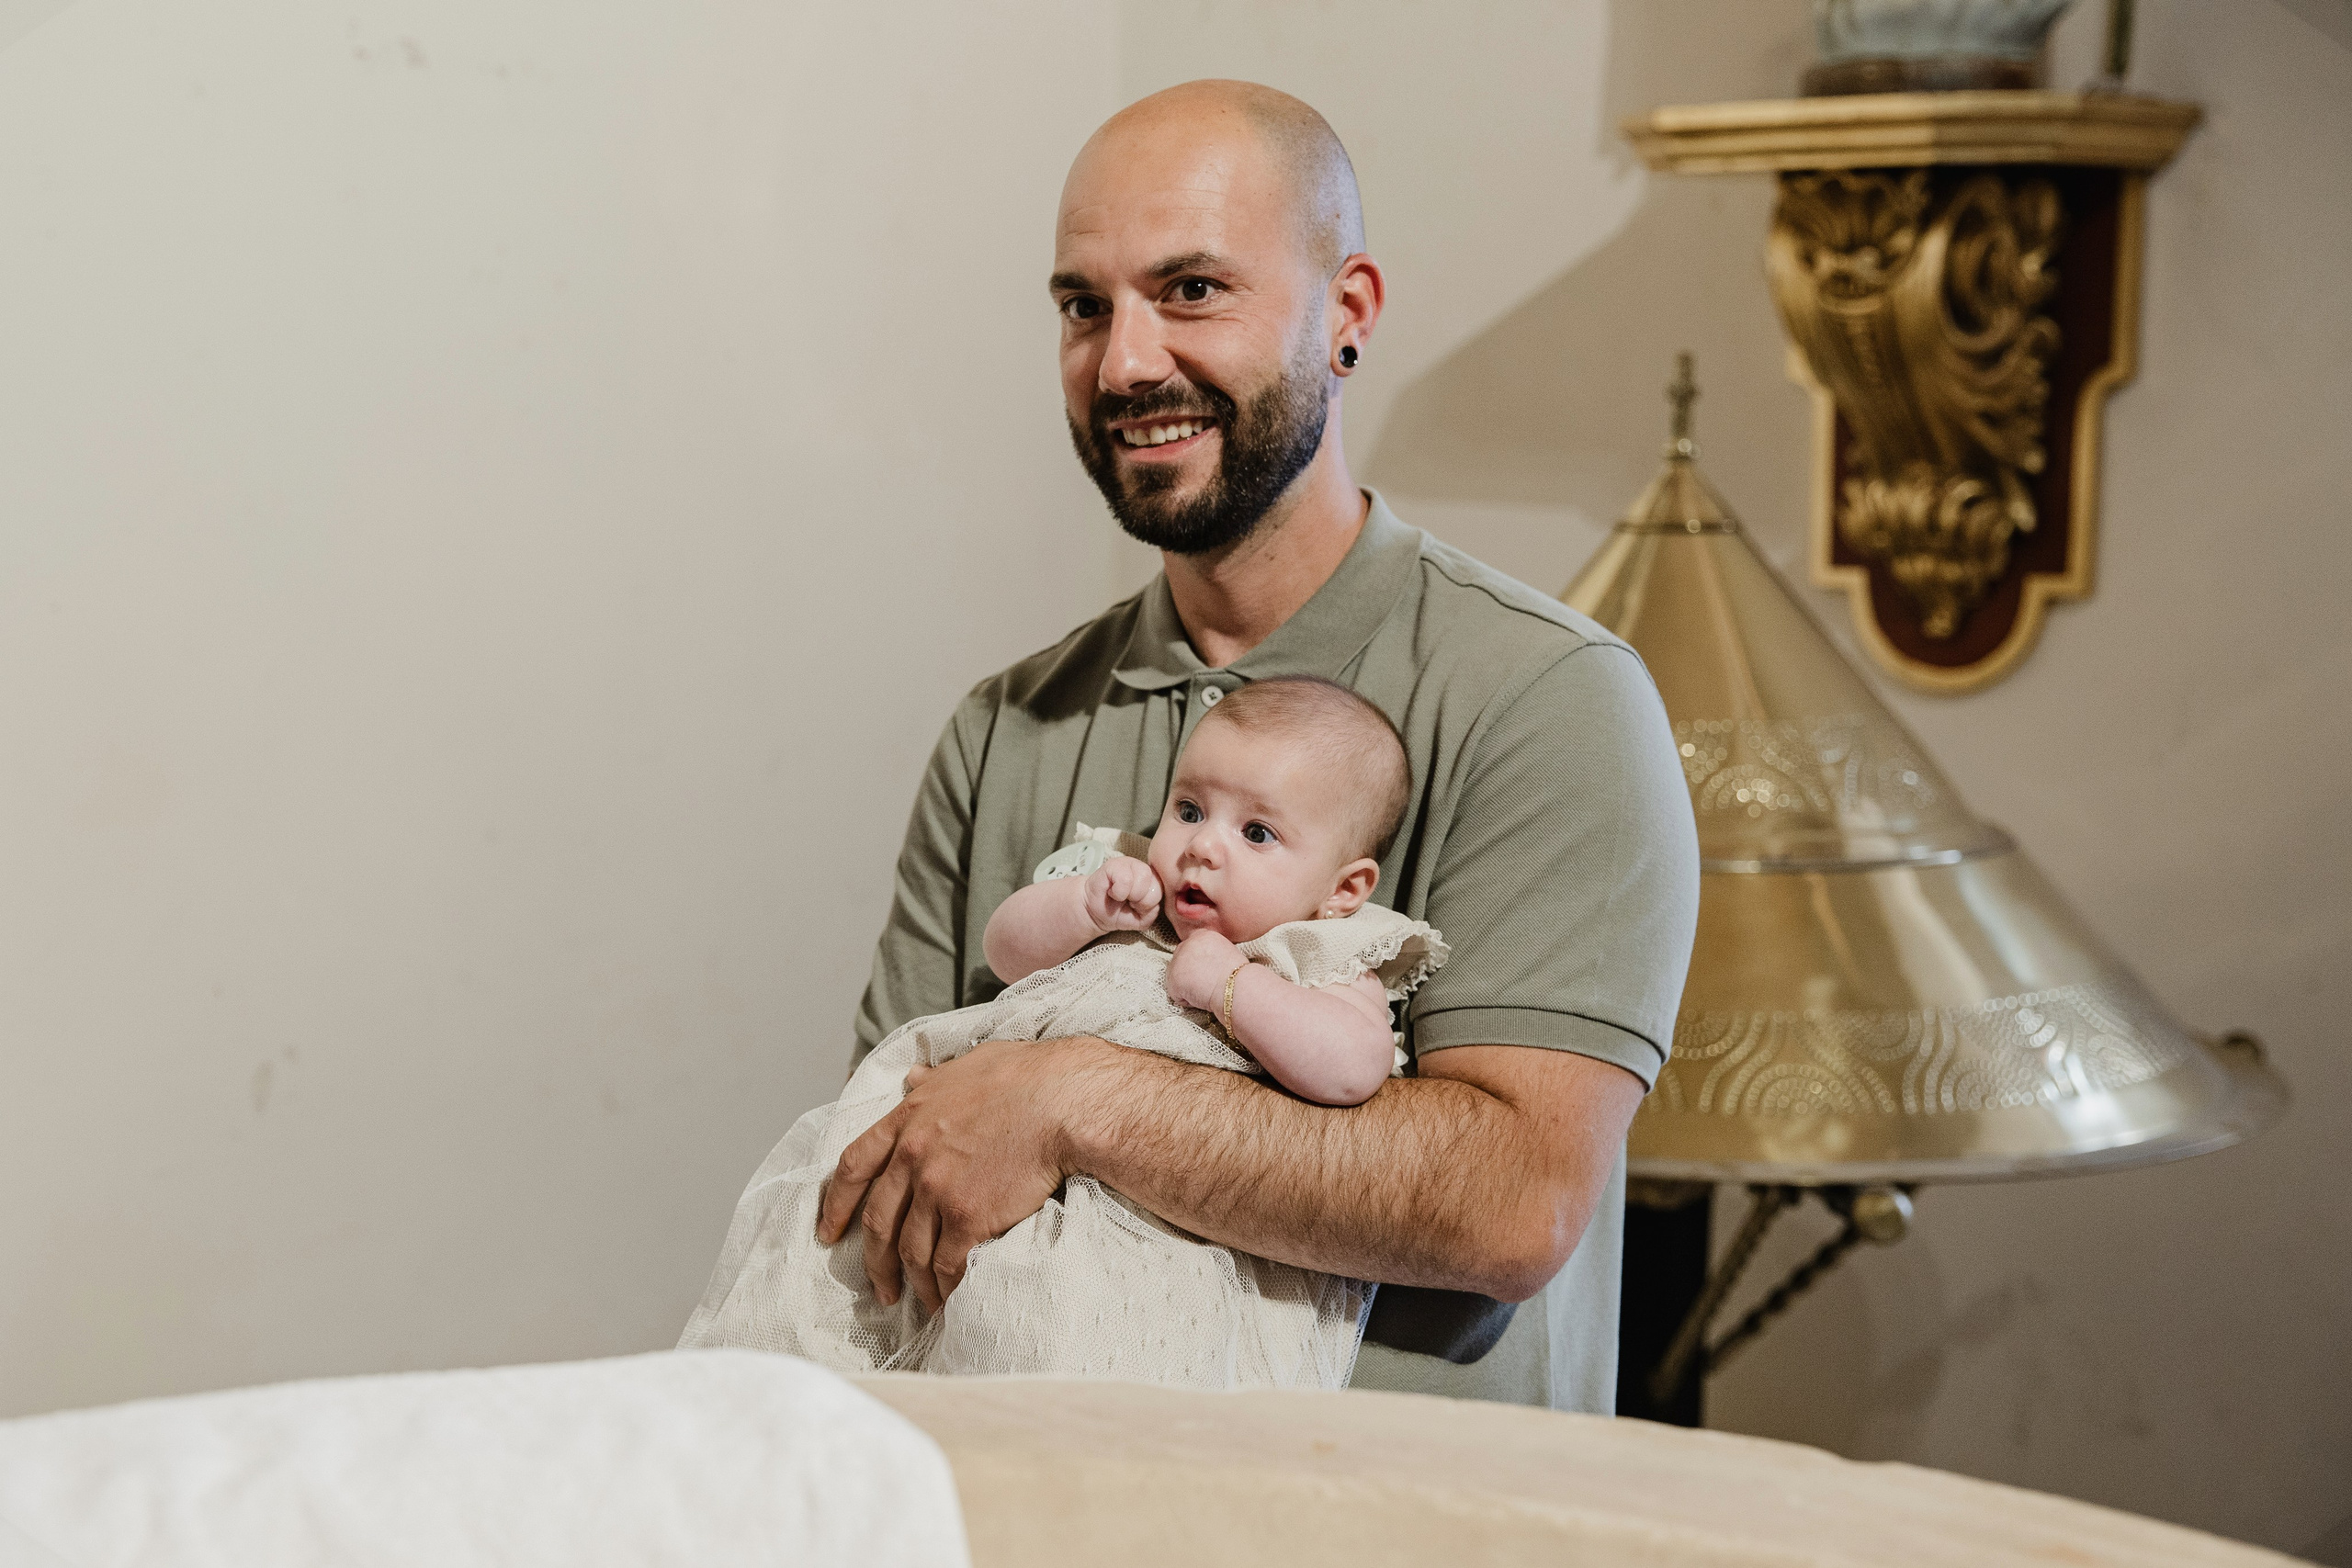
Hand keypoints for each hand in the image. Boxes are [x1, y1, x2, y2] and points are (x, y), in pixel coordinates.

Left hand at [817, 1037, 1103, 1314]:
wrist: (1061, 1101)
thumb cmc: (1024, 1076)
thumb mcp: (965, 1066)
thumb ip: (932, 1079)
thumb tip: (913, 1077)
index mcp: (906, 1119)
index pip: (853, 1167)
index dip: (837, 1204)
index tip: (829, 1231)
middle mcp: (912, 1157)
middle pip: (877, 1221)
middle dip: (874, 1261)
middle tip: (880, 1286)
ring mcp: (937, 1190)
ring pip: (911, 1250)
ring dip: (913, 1282)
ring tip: (921, 1300)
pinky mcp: (968, 1217)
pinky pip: (947, 1264)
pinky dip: (945, 1287)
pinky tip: (950, 1297)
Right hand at [1083, 855, 1161, 932]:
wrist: (1095, 912)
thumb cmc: (1119, 912)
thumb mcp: (1141, 919)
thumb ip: (1152, 913)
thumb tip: (1152, 904)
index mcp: (1153, 881)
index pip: (1163, 892)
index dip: (1148, 905)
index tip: (1135, 906)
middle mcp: (1144, 869)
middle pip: (1156, 886)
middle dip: (1140, 901)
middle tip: (1127, 901)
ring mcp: (1129, 864)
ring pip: (1143, 878)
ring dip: (1129, 895)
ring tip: (1120, 896)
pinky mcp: (1113, 864)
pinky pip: (1125, 879)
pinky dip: (1118, 892)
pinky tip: (1112, 892)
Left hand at [1166, 927, 1243, 1013]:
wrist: (1237, 986)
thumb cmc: (1238, 976)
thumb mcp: (1226, 952)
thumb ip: (1209, 952)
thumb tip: (1202, 964)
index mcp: (1202, 935)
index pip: (1190, 948)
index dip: (1197, 963)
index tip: (1210, 971)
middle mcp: (1187, 944)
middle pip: (1179, 961)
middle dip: (1189, 974)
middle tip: (1208, 981)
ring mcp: (1178, 961)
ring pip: (1176, 978)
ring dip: (1188, 987)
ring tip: (1207, 988)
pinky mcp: (1174, 979)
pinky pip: (1176, 994)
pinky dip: (1187, 1000)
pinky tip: (1201, 996)